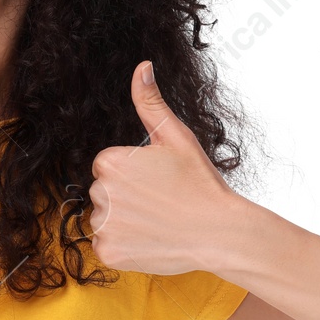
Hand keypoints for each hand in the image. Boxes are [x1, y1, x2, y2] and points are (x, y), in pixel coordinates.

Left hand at [86, 60, 248, 274]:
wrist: (220, 232)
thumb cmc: (199, 183)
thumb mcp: (176, 137)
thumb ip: (150, 103)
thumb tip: (142, 67)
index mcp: (109, 163)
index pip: (109, 167)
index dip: (135, 175)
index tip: (158, 182)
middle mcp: (99, 192)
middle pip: (104, 193)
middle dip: (127, 197)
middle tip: (161, 202)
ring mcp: (103, 225)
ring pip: (105, 220)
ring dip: (124, 222)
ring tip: (158, 222)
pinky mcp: (108, 252)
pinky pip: (106, 246)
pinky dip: (125, 246)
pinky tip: (151, 239)